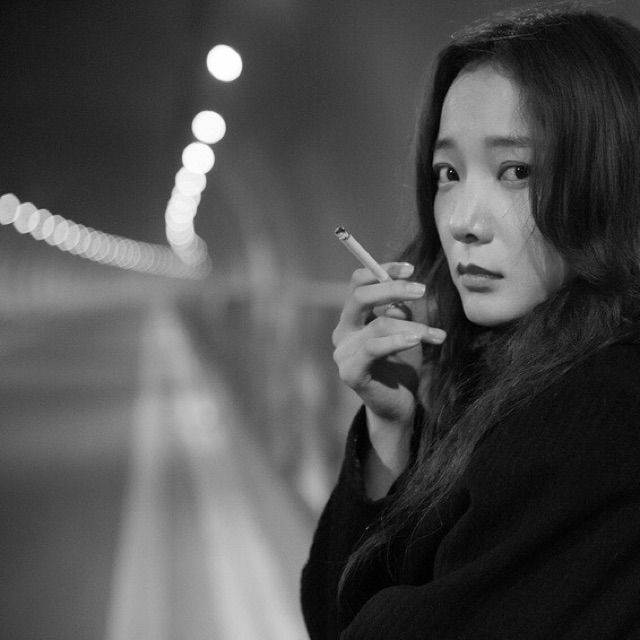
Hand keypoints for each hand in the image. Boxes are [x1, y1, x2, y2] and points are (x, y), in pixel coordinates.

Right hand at [332, 262, 445, 427]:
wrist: (399, 406)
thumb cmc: (401, 366)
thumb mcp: (405, 331)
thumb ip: (399, 312)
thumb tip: (403, 294)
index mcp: (353, 318)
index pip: (359, 284)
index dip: (382, 271)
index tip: (410, 268)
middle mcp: (342, 331)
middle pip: (359, 297)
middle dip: (392, 289)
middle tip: (422, 290)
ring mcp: (343, 352)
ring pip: (378, 324)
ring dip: (412, 326)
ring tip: (436, 335)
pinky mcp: (351, 372)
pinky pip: (374, 349)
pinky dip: (397, 341)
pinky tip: (417, 340)